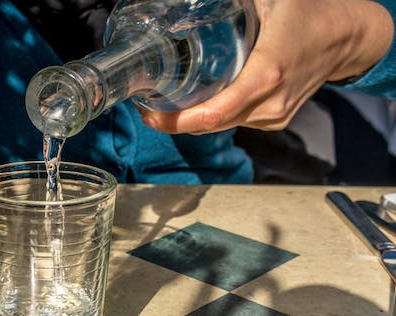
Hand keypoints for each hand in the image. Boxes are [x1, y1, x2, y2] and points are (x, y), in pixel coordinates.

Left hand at [138, 0, 393, 133]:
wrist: (346, 36)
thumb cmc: (308, 13)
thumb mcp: (268, 0)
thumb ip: (230, 2)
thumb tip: (190, 2)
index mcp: (266, 74)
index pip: (214, 114)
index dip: (177, 121)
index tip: (150, 113)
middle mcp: (269, 103)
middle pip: (211, 124)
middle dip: (175, 120)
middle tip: (148, 105)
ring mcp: (273, 116)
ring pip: (222, 125)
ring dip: (192, 118)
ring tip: (166, 103)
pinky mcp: (275, 121)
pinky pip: (235, 122)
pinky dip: (213, 115)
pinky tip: (198, 101)